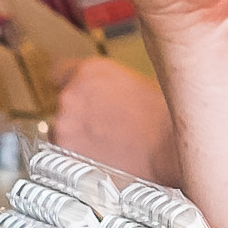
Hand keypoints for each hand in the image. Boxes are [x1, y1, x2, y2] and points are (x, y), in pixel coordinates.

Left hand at [48, 52, 173, 178]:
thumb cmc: (162, 117)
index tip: (75, 94)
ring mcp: (65, 124)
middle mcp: (71, 95)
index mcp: (89, 71)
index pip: (59, 73)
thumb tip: (98, 92)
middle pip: (63, 105)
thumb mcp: (133, 82)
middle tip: (106, 124)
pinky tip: (102, 156)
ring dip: (77, 136)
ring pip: (61, 131)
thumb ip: (105, 83)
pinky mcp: (66, 152)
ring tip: (107, 142)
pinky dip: (77, 156)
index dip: (71, 85)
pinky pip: (63, 152)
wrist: (168, 147)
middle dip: (80, 114)